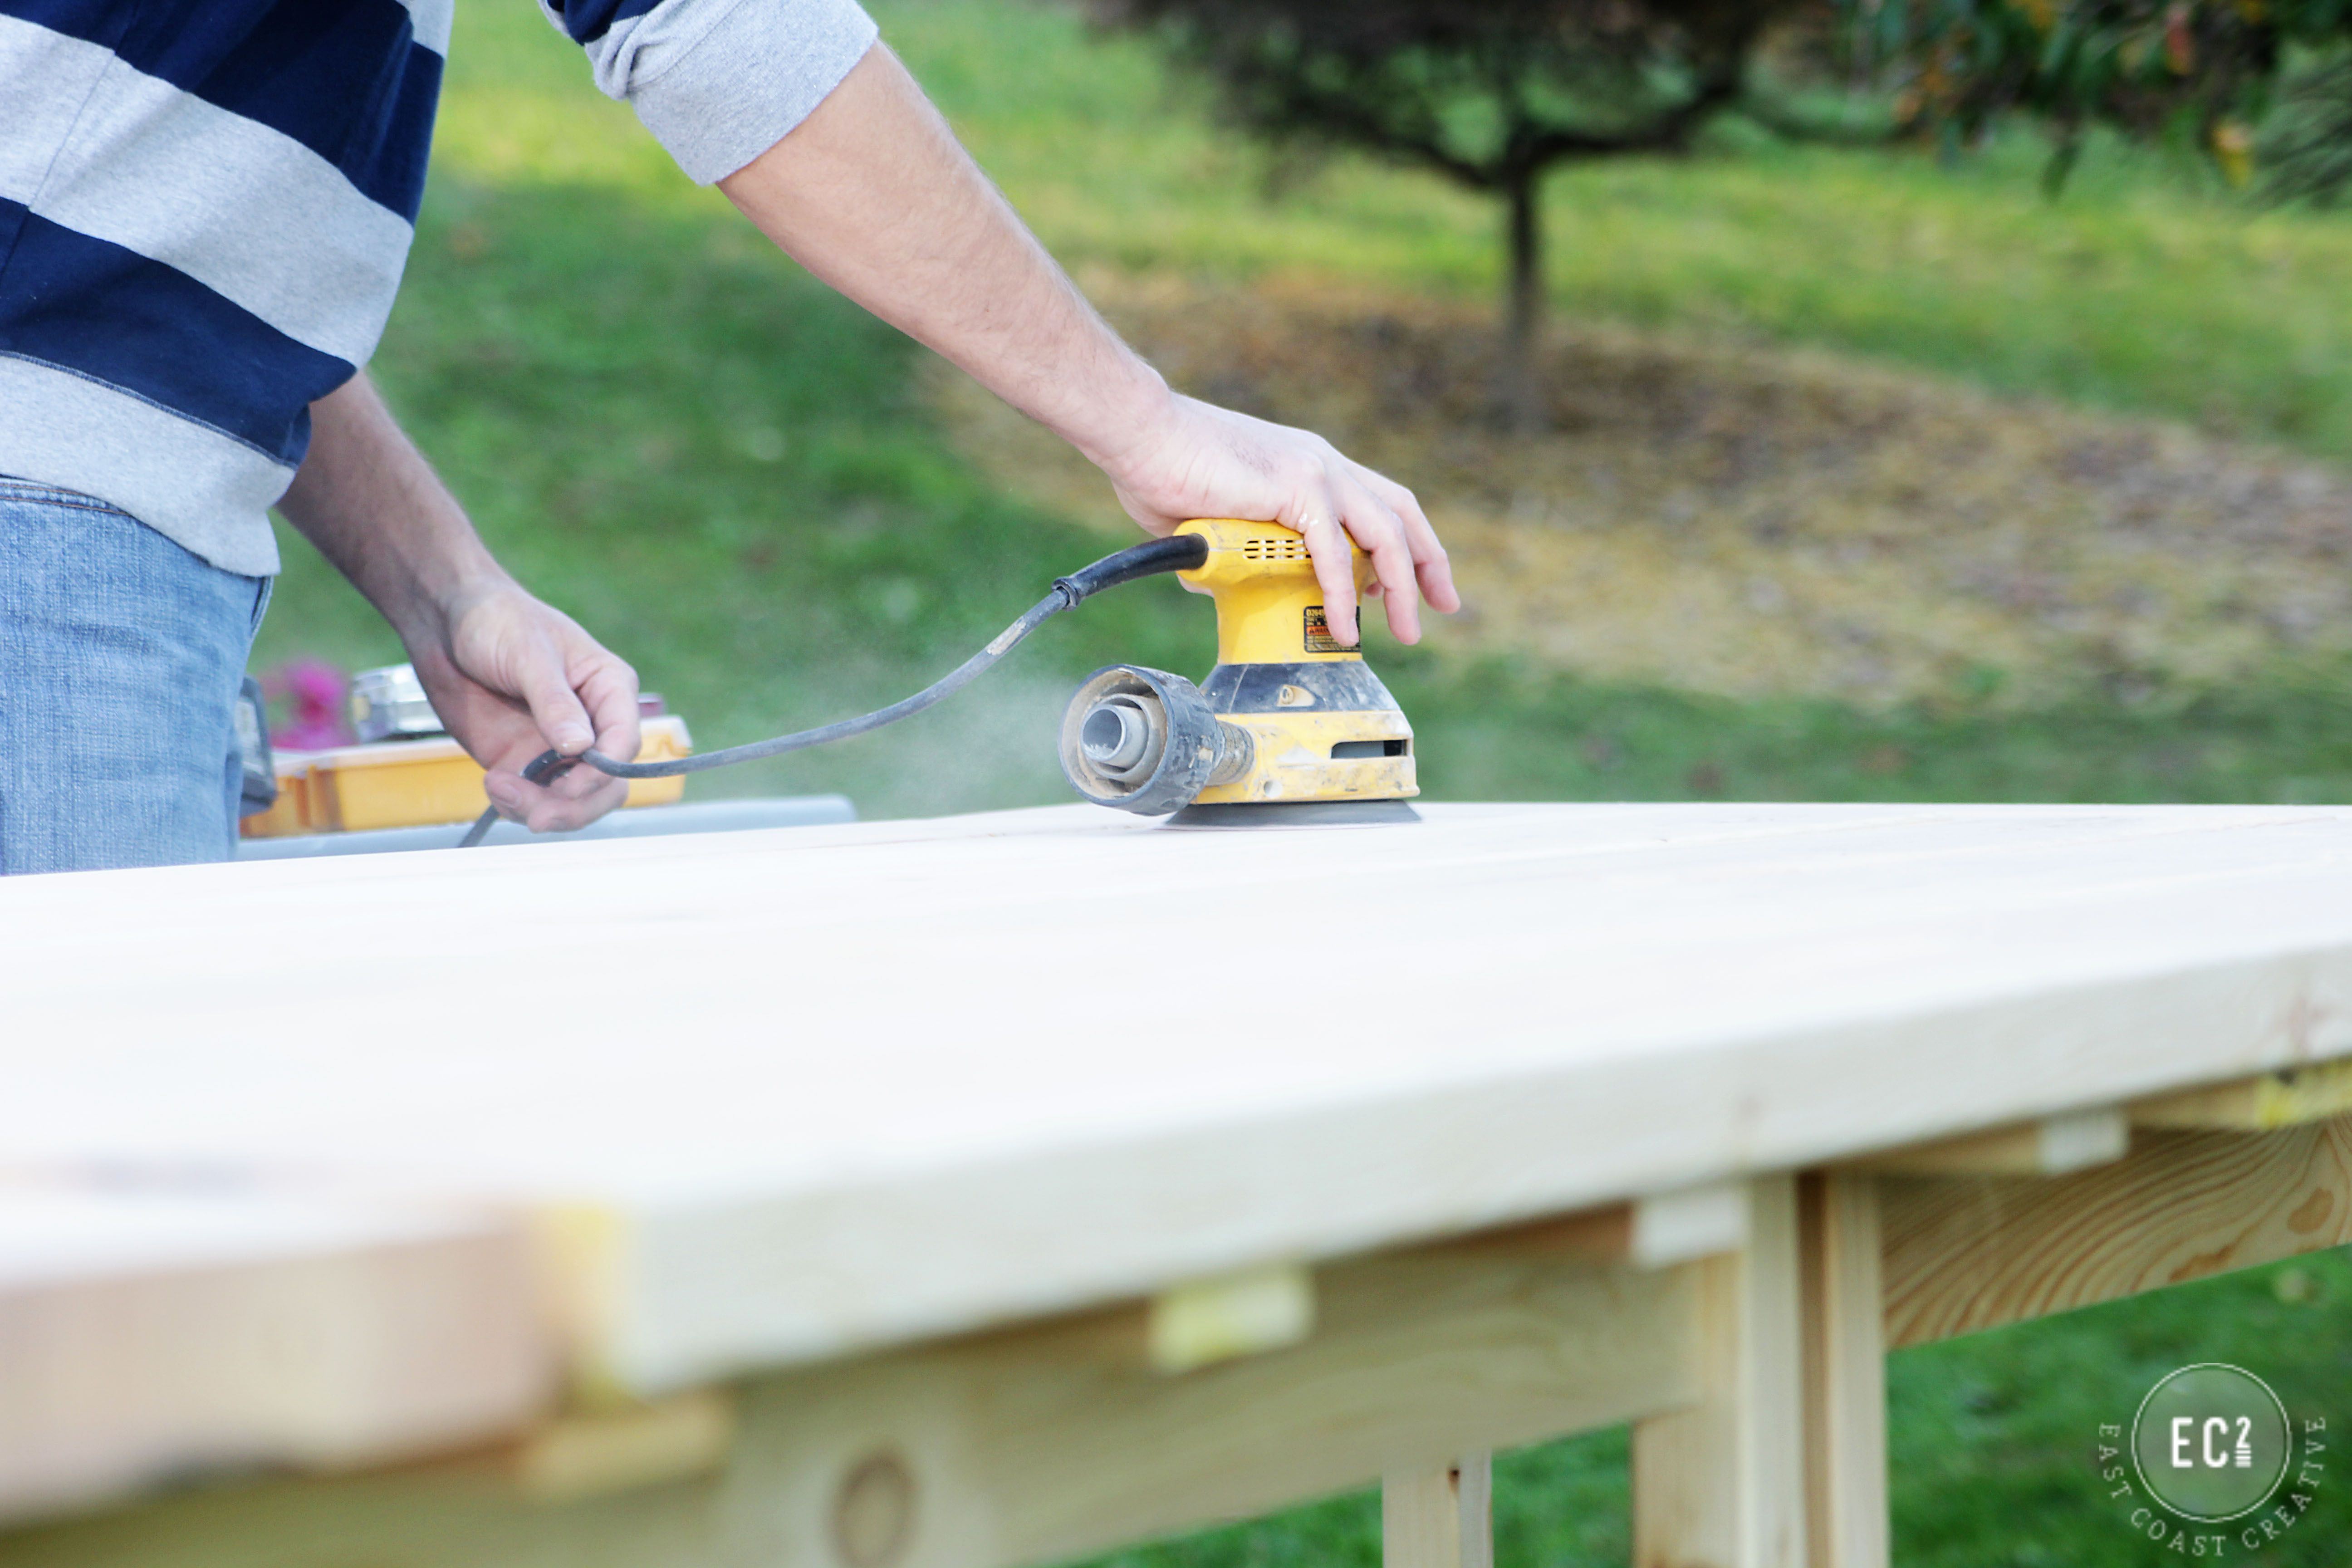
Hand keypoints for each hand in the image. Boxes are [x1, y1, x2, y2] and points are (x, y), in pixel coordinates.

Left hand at [406, 578, 642, 832]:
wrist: (444, 623)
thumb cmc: (497, 620)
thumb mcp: (528, 654)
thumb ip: (554, 702)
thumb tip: (581, 747)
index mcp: (608, 689)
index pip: (624, 742)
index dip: (604, 772)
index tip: (569, 786)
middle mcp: (591, 724)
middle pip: (606, 784)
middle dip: (575, 806)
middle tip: (538, 817)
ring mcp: (556, 746)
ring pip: (571, 800)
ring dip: (541, 809)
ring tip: (500, 790)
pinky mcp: (522, 760)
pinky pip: (533, 799)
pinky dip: (515, 805)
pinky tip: (493, 785)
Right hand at [1096, 394, 1459, 648]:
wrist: (1141, 437)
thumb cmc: (1162, 470)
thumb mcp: (1212, 520)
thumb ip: (1228, 546)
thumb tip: (1218, 580)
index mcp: (1309, 465)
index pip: (1378, 503)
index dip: (1405, 543)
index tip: (1411, 584)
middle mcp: (1323, 464)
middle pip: (1400, 514)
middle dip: (1428, 563)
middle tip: (1441, 606)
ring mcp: (1315, 471)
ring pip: (1384, 534)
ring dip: (1402, 587)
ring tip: (1406, 630)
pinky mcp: (1297, 486)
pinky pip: (1333, 552)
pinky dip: (1342, 594)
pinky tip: (1342, 625)